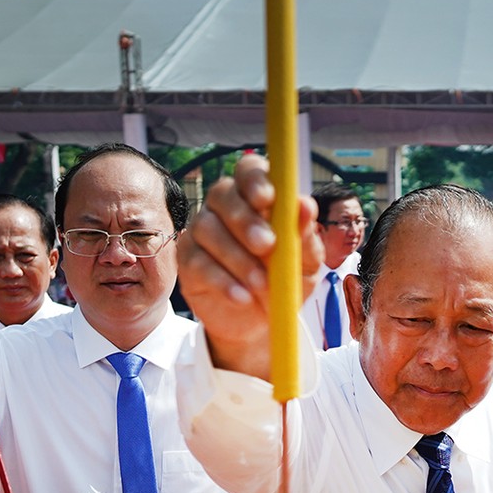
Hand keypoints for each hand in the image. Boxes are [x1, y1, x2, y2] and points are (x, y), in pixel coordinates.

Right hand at [177, 152, 324, 379]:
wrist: (259, 323)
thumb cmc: (285, 282)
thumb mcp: (304, 265)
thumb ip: (305, 236)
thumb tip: (305, 205)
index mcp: (257, 198)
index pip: (249, 170)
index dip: (254, 179)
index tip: (268, 198)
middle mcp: (225, 207)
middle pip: (222, 193)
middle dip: (245, 219)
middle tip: (267, 245)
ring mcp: (202, 230)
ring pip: (207, 228)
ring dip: (237, 257)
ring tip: (261, 284)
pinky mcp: (188, 259)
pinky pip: (197, 261)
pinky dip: (222, 280)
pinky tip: (242, 297)